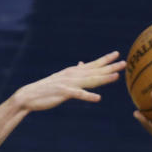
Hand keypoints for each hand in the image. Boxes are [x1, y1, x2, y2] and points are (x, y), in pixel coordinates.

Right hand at [11, 51, 126, 112]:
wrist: (28, 96)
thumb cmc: (46, 89)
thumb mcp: (62, 78)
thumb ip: (74, 72)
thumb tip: (82, 63)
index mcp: (73, 72)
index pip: (92, 65)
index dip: (105, 60)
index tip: (117, 54)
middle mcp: (72, 75)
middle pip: (95, 71)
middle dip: (110, 67)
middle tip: (124, 62)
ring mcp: (68, 83)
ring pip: (90, 80)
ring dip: (103, 78)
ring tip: (116, 76)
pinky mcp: (63, 93)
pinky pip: (78, 94)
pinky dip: (88, 96)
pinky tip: (98, 98)